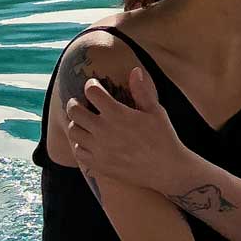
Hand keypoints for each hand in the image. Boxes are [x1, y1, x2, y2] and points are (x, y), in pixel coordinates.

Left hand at [64, 66, 184, 189]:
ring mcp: (99, 149)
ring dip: (76, 123)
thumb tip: (135, 70)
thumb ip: (141, 91)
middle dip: (75, 103)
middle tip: (80, 103)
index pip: (91, 92)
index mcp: (117, 114)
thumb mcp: (155, 111)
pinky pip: (78, 151)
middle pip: (74, 110)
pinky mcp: (99, 164)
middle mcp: (104, 130)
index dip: (91, 85)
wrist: (167, 170)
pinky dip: (80, 144)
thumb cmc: (164, 138)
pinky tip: (89, 141)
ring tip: (84, 122)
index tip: (94, 85)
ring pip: (73, 130)